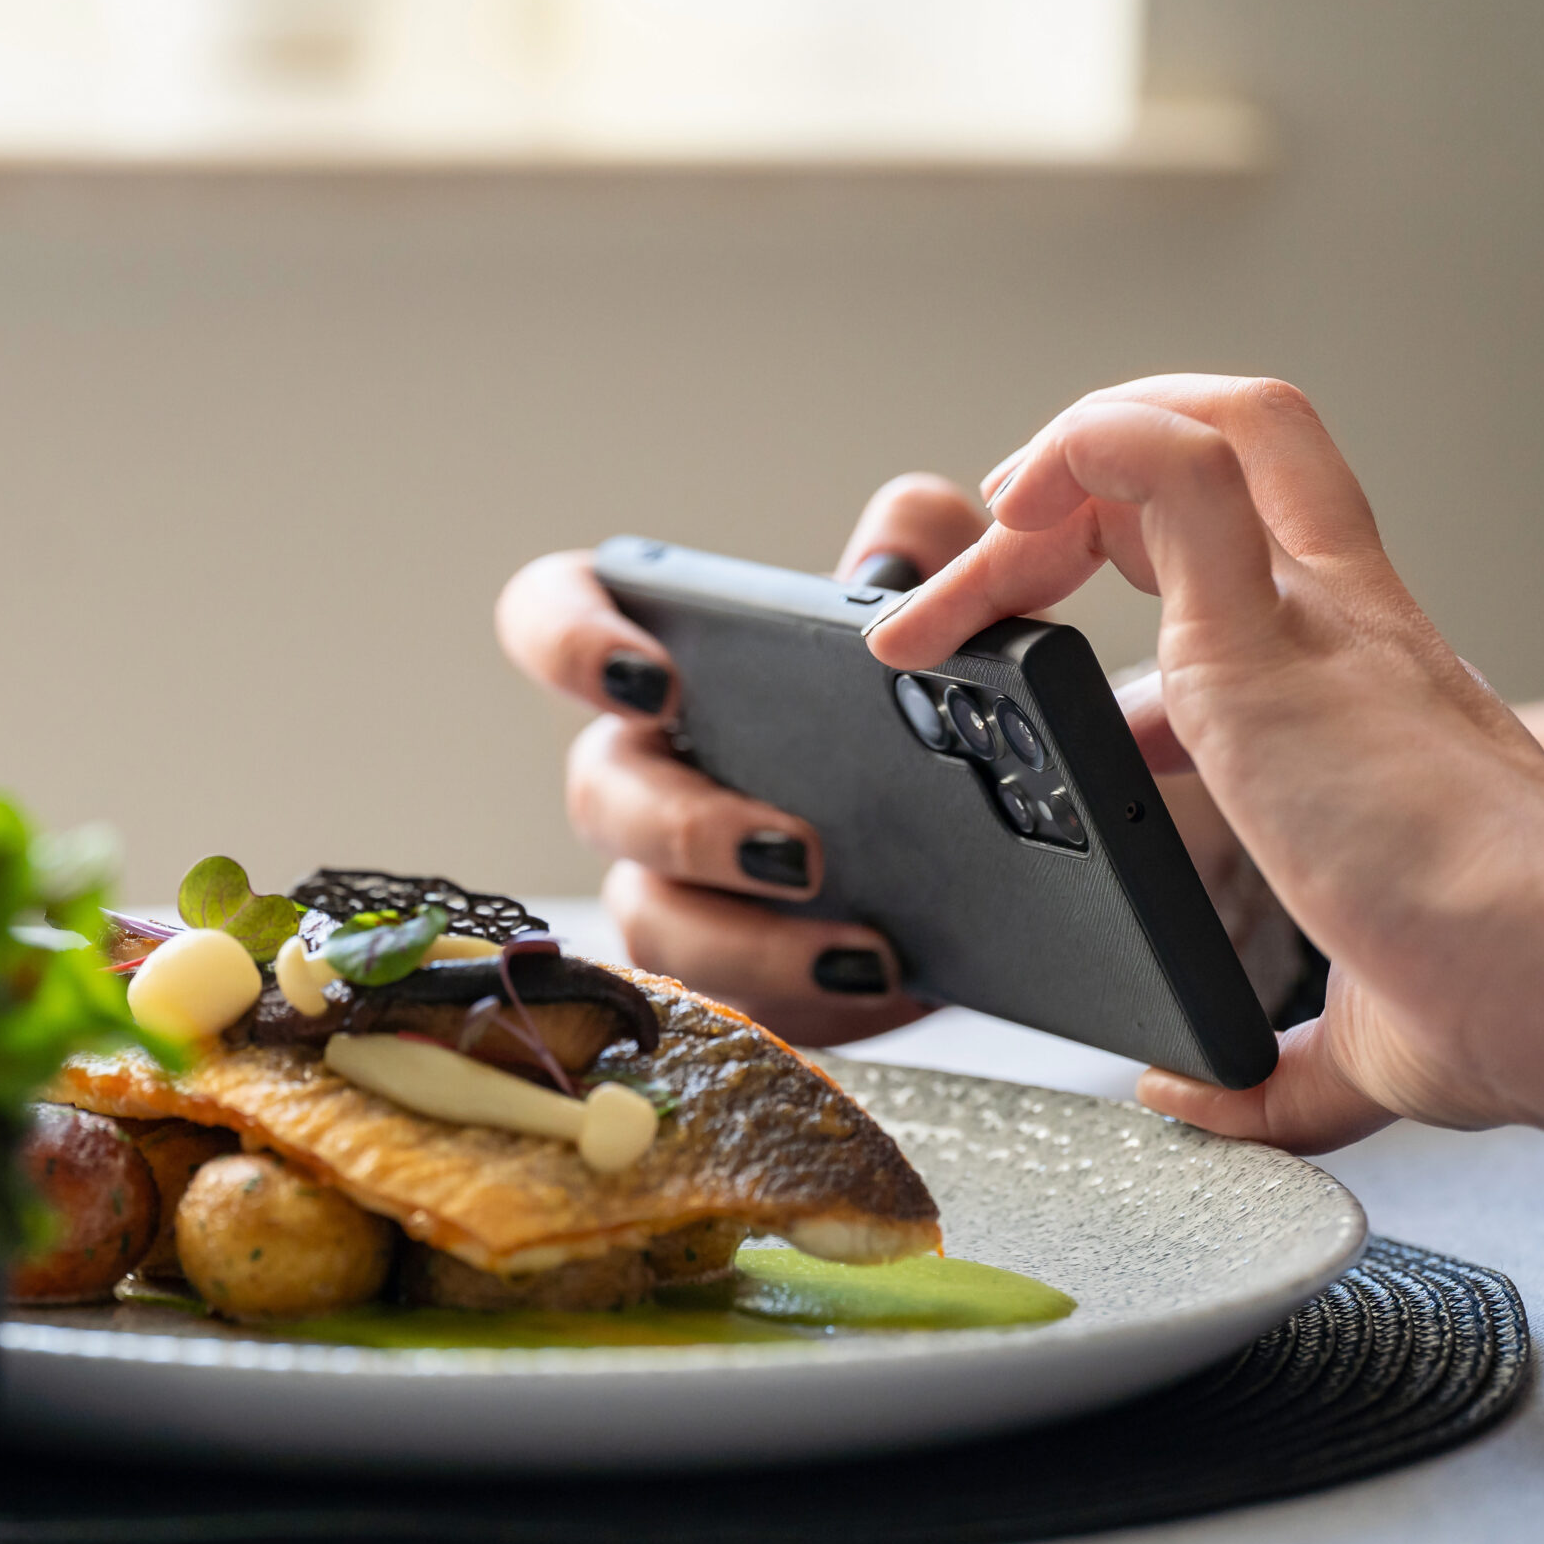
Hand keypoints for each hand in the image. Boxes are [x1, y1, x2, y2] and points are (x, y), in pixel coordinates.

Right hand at [495, 476, 987, 1044]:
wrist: (991, 833)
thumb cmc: (919, 699)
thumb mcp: (940, 602)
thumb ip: (924, 544)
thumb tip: (893, 542)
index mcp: (664, 665)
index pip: (552, 616)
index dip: (569, 641)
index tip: (654, 679)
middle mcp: (643, 772)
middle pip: (599, 794)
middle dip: (689, 828)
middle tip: (798, 850)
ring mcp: (673, 882)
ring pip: (647, 920)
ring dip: (744, 943)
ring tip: (859, 948)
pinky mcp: (728, 971)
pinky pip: (727, 1001)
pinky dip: (804, 997)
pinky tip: (883, 979)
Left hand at [873, 375, 1543, 1156]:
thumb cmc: (1500, 997)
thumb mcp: (1350, 1032)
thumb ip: (1260, 1071)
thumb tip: (1184, 1098)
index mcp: (1353, 684)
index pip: (1231, 536)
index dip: (1105, 552)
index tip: (1018, 645)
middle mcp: (1337, 626)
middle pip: (1195, 461)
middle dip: (1050, 504)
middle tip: (954, 607)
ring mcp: (1310, 622)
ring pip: (1187, 436)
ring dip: (1047, 473)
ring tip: (963, 572)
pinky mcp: (1267, 647)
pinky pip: (1177, 474)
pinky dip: (1085, 453)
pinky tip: (1007, 528)